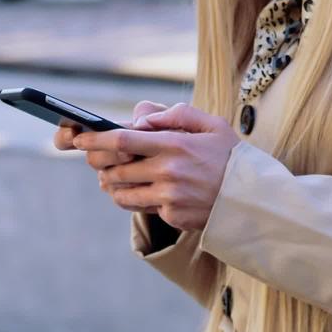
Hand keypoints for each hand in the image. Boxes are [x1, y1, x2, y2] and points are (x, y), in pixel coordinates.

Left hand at [68, 102, 239, 231]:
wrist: (252, 198)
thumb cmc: (230, 157)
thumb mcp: (212, 125)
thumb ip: (176, 115)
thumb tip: (141, 120)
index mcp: (175, 145)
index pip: (122, 141)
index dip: (95, 140)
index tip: (79, 139)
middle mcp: (168, 172)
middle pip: (116, 169)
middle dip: (100, 165)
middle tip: (96, 160)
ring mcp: (169, 197)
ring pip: (123, 193)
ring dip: (112, 185)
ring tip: (113, 178)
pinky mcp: (172, 216)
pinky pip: (143, 207)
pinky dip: (137, 199)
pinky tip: (143, 192)